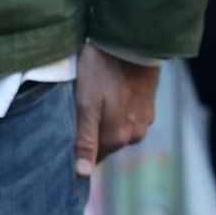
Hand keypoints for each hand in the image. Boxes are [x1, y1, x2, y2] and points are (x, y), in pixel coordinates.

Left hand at [73, 46, 160, 177]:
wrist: (134, 41)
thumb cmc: (102, 70)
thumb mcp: (86, 103)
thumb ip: (85, 139)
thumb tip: (83, 173)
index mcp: (116, 138)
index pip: (93, 159)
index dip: (78, 152)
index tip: (65, 139)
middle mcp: (134, 135)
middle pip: (106, 144)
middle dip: (92, 135)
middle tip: (77, 114)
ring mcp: (145, 120)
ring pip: (118, 130)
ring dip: (106, 122)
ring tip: (94, 101)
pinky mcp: (150, 105)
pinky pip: (129, 117)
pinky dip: (119, 111)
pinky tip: (110, 94)